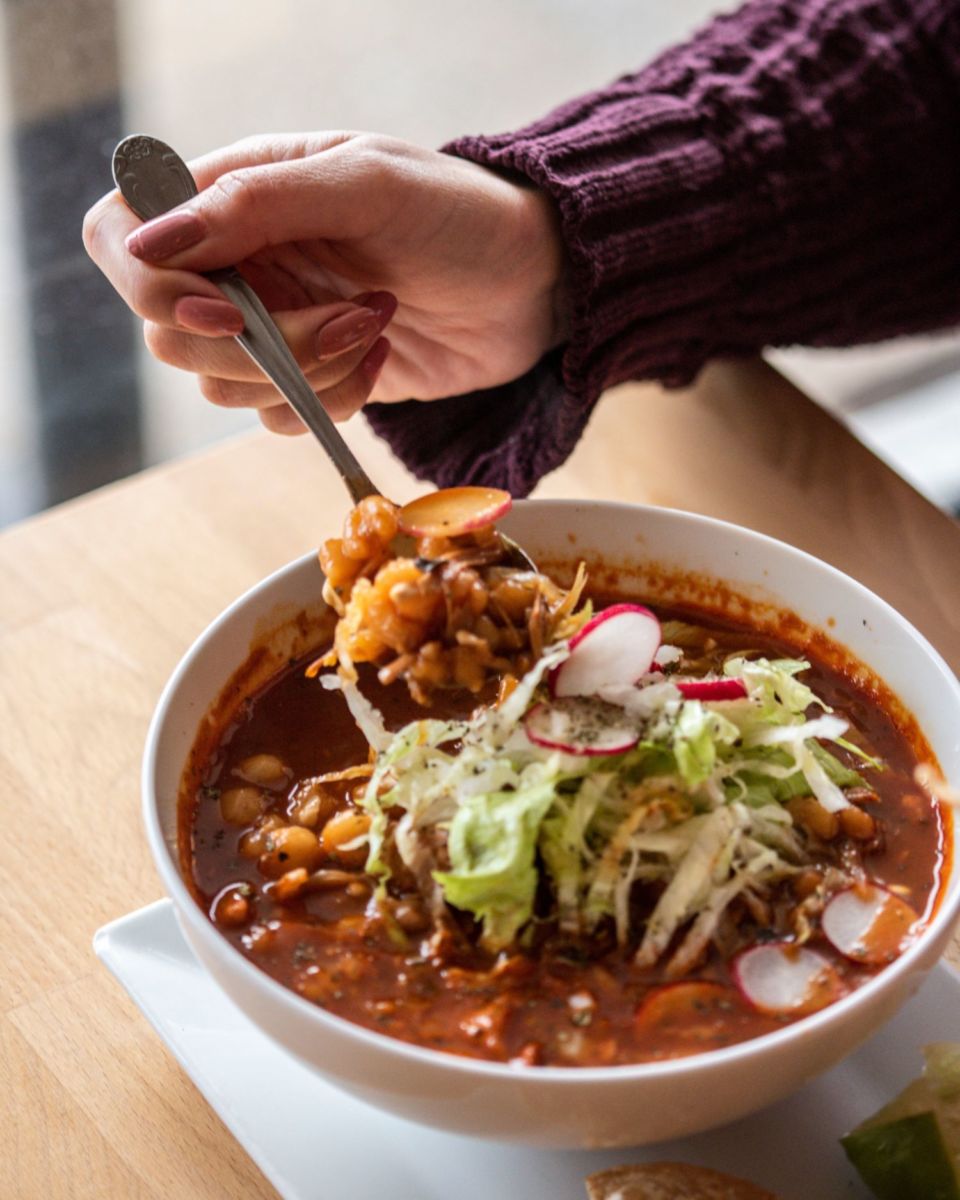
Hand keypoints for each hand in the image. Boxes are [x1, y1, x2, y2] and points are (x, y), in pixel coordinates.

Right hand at [83, 132, 564, 432]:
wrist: (531, 286)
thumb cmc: (458, 214)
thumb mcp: (366, 185)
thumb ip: (258, 205)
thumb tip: (152, 239)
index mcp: (234, 192)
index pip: (123, 235)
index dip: (150, 285)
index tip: (228, 310)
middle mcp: (237, 262)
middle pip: (168, 333)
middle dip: (263, 343)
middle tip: (348, 314)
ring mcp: (271, 325)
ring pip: (222, 386)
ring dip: (306, 372)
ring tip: (376, 323)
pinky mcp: (310, 379)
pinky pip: (276, 417)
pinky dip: (330, 402)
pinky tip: (379, 357)